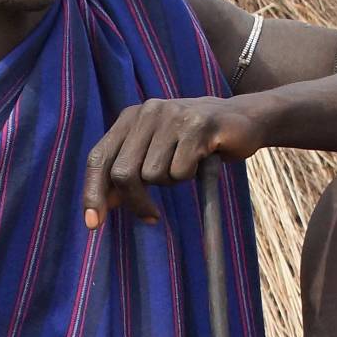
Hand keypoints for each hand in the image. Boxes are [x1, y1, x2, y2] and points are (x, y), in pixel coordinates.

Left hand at [82, 93, 268, 226]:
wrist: (244, 119)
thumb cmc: (194, 142)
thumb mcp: (156, 152)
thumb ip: (128, 171)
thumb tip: (103, 205)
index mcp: (130, 117)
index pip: (98, 158)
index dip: (92, 192)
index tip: (93, 224)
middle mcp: (147, 112)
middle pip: (123, 172)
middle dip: (135, 202)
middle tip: (150, 217)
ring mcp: (172, 116)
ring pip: (154, 175)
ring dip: (170, 183)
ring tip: (186, 167)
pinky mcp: (198, 125)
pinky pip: (180, 171)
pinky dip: (190, 175)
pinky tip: (202, 160)